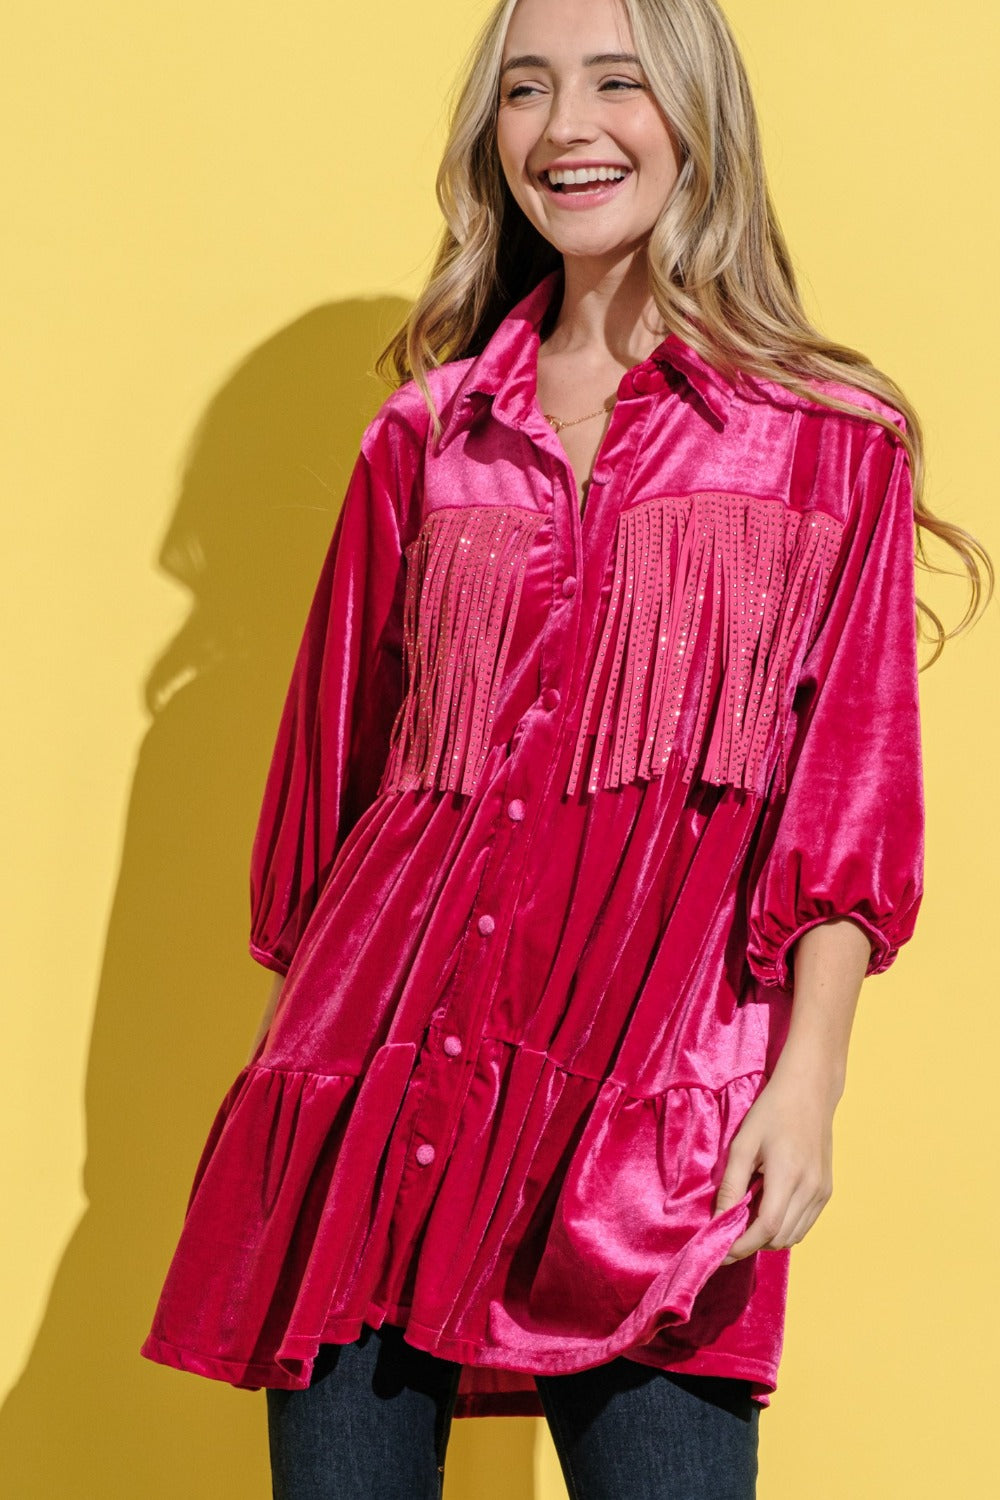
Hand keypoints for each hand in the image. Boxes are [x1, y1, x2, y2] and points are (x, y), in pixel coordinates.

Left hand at [712, 1061, 836, 1261]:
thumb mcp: (743, 1144)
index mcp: (788, 1176)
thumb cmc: (772, 1112)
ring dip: (768, 1238)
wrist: (810, 1091)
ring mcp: (822, 1192)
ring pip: (794, 1236)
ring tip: (745, 1220)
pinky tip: (767, 1209)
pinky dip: (784, 1227)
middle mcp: (811, 1189)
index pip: (767, 1228)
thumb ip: (732, 1185)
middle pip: (780, 1239)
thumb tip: (718, 1220)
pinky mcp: (827, 1191)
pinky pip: (804, 1224)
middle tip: (726, 1234)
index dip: (742, 1245)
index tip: (720, 1252)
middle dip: (751, 1244)